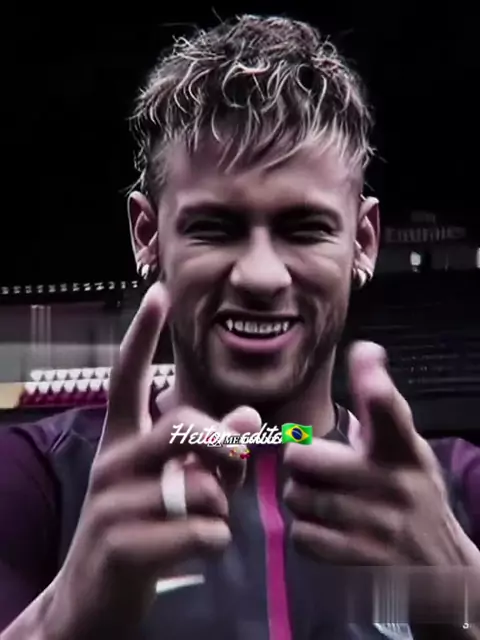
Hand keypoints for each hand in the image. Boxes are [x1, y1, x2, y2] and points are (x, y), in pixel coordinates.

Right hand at [45, 283, 260, 639]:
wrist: (95, 595)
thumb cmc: (143, 526)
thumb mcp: (174, 482)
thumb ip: (208, 449)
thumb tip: (247, 418)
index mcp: (121, 440)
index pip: (127, 377)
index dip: (142, 335)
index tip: (158, 294)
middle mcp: (112, 462)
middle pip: (182, 427)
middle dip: (221, 445)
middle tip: (233, 465)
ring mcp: (111, 504)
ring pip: (200, 486)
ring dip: (220, 506)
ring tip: (206, 521)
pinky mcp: (122, 547)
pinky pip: (203, 532)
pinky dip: (217, 542)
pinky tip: (200, 549)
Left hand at [284, 341, 479, 620]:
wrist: (440, 565)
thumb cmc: (411, 490)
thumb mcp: (403, 446)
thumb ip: (379, 403)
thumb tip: (365, 349)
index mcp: (403, 449)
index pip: (391, 414)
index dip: (379, 394)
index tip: (370, 373)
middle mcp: (393, 483)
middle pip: (304, 458)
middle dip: (302, 464)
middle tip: (317, 470)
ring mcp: (377, 525)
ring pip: (298, 497)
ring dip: (303, 499)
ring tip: (325, 500)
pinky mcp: (360, 559)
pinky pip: (303, 535)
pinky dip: (308, 533)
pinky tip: (329, 530)